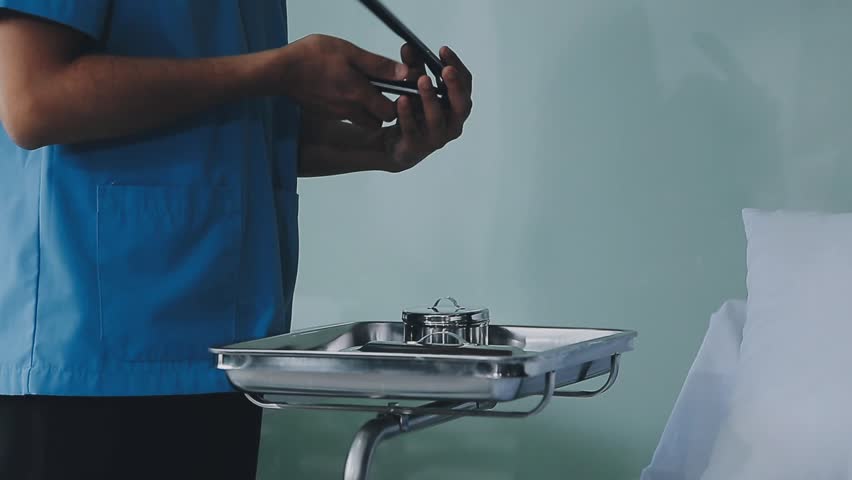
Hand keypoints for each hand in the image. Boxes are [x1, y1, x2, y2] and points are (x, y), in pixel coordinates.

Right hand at [273, 34, 408, 127]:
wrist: (281, 72)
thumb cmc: (312, 57)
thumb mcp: (349, 52)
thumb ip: (377, 65)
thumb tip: (402, 73)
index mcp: (359, 94)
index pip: (390, 112)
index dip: (397, 104)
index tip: (396, 90)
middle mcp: (350, 109)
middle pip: (378, 122)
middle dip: (383, 110)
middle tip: (381, 91)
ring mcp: (336, 113)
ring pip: (362, 120)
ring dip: (367, 111)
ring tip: (362, 91)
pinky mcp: (325, 113)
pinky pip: (345, 115)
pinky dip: (349, 107)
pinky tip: (342, 90)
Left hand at [380, 44, 472, 172]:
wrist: (396, 145)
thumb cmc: (414, 112)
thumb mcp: (413, 87)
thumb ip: (413, 67)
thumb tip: (408, 46)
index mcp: (457, 105)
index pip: (465, 84)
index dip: (457, 66)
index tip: (443, 50)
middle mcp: (452, 123)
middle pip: (461, 105)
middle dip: (455, 86)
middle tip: (446, 69)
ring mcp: (436, 138)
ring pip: (437, 119)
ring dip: (431, 98)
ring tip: (422, 80)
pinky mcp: (416, 147)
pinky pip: (412, 129)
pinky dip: (407, 114)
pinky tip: (402, 100)